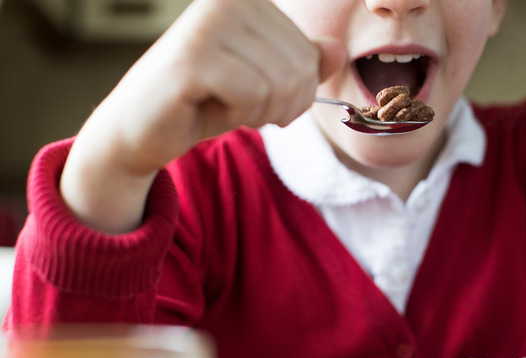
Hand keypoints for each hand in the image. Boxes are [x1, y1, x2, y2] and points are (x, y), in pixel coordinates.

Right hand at [60, 0, 345, 232]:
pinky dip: (235, 116)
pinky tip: (205, 106)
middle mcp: (227, 0)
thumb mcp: (263, 83)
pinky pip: (251, 96)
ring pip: (279, 83)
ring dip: (255, 112)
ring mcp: (207, 24)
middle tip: (238, 106)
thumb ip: (302, 64)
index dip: (295, 92)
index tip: (257, 96)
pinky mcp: (192, 57)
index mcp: (248, 1)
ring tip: (221, 103)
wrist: (141, 129)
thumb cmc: (204, 102)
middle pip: (300, 69)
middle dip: (278, 105)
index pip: (309, 54)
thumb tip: (338, 51)